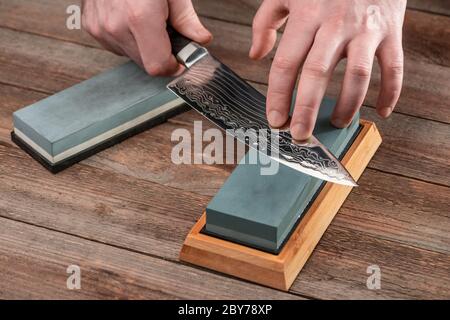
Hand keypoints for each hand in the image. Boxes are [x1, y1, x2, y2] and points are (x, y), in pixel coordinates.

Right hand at [82, 0, 211, 75]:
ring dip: (143, 47)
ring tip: (145, 20)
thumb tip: (201, 40)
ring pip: (130, 56)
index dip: (172, 67)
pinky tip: (130, 18)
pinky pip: (115, 45)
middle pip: (145, 64)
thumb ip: (186, 19)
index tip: (179, 62)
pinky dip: (127, 38)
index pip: (157, 66)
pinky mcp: (91, 27)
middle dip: (160, 55)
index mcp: (140, 18)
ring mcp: (101, 28)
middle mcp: (116, 26)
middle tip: (165, 33)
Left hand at [250, 0, 405, 139]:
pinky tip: (381, 111)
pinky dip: (391, 92)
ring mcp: (365, 30)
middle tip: (300, 135)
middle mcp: (334, 25)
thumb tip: (257, 55)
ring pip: (357, 76)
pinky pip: (394, 67)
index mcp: (306, 17)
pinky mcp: (390, 32)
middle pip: (317, 74)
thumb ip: (266, 22)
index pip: (286, 64)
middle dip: (307, 110)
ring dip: (347, 106)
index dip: (279, 96)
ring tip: (337, 123)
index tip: (275, 119)